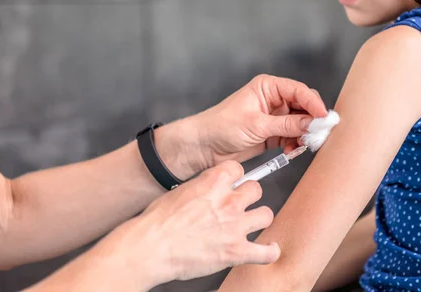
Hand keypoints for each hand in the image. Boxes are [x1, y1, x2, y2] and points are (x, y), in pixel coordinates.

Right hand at [107, 161, 279, 286]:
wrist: (150, 248)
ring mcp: (235, 226)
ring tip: (252, 223)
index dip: (235, 177)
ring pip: (266, 214)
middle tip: (240, 204)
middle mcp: (228, 201)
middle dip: (249, 196)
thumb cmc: (157, 222)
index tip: (233, 183)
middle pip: (256, 189)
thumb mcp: (180, 191)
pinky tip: (269, 249)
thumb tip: (207, 189)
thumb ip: (201, 188)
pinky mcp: (236, 251)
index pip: (238, 169)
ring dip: (259, 218)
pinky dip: (269, 251)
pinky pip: (266, 252)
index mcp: (213, 183)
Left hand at [197, 74, 326, 166]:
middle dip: (312, 120)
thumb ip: (287, 124)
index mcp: (268, 87)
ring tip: (304, 144)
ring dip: (305, 134)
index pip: (299, 91)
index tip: (324, 118)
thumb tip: (313, 123)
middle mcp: (274, 99)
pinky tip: (293, 150)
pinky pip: (293, 136)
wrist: (204, 146)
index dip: (314, 103)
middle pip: (304, 106)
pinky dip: (296, 143)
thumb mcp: (257, 125)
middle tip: (319, 134)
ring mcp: (274, 117)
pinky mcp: (273, 133)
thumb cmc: (222, 126)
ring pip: (301, 123)